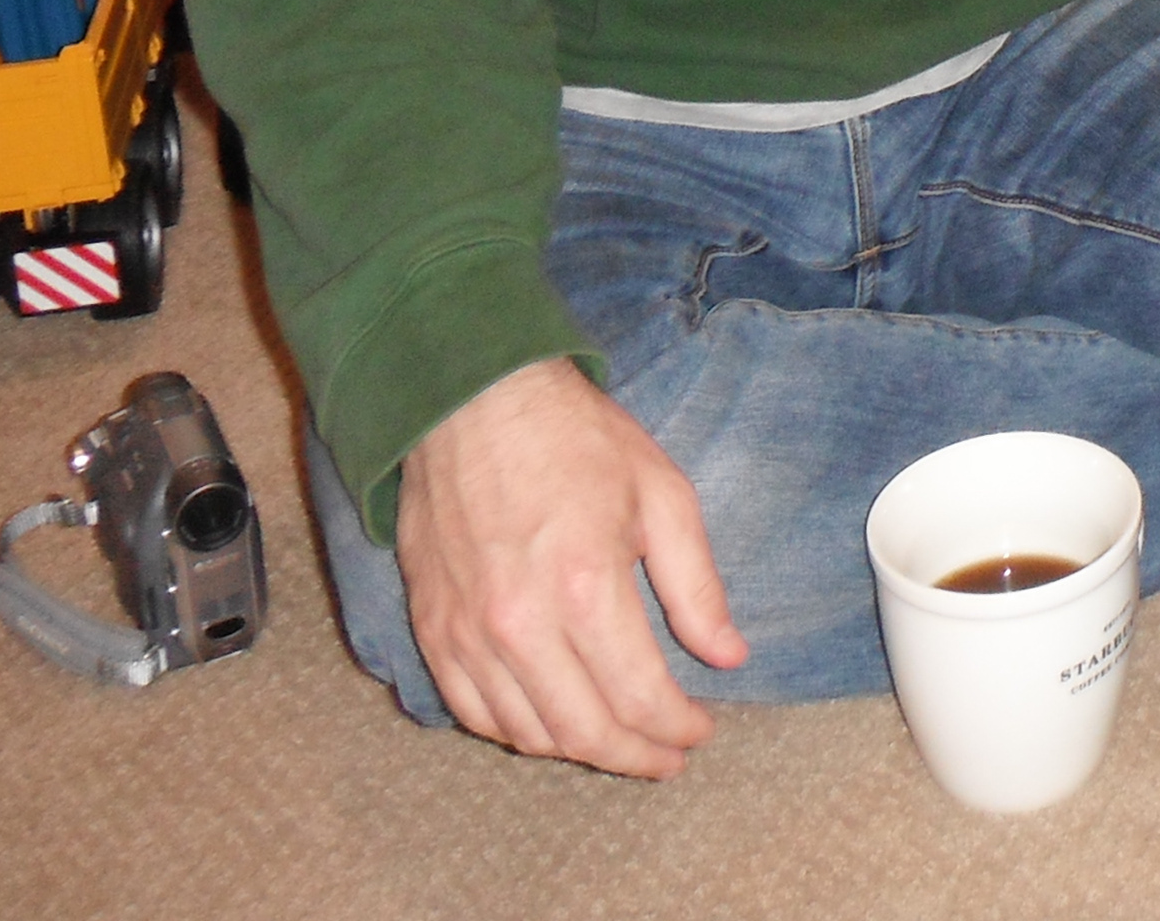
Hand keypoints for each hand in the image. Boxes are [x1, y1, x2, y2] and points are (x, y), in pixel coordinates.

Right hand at [394, 357, 747, 776]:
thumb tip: (728, 656)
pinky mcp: (432, 629)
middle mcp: (521, 625)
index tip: (700, 730)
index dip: (677, 729)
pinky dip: (517, 732)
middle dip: (637, 756)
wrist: (471, 402)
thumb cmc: (576, 440)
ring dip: (580, 751)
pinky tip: (552, 723)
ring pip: (527, 734)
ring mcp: (468, 633)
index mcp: (586, 588)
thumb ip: (696, 585)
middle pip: (584, 732)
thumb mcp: (662, 494)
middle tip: (668, 756)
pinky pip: (472, 712)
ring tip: (620, 742)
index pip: (640, 698)